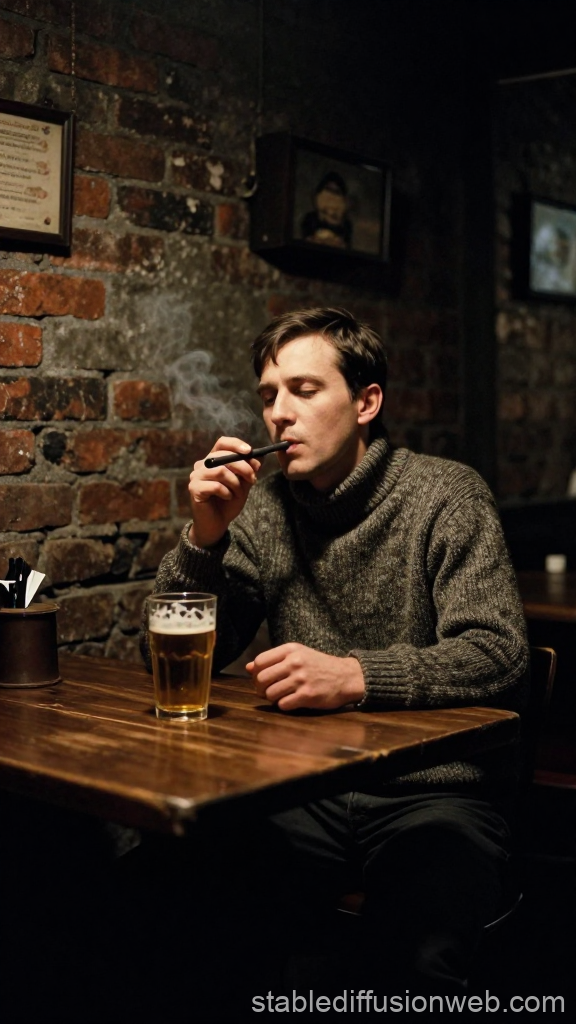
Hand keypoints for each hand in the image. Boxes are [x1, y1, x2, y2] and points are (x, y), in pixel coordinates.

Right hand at [188, 437, 260, 548]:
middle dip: (243, 467)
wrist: (218, 523)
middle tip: (253, 479)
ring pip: (221, 471)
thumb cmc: (229, 502)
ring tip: (238, 493)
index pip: (222, 443)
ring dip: (235, 483)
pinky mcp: (194, 489)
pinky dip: (226, 492)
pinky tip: (228, 498)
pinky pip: (215, 486)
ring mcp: (196, 476)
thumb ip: (250, 470)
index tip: (249, 451)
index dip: (236, 444)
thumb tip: (260, 456)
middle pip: (223, 456)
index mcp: (213, 460)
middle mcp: (202, 465)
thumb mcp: (243, 484)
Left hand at [246, 643, 364, 710]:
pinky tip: (291, 701)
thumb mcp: (298, 655)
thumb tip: (248, 668)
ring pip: (270, 693)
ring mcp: (301, 679)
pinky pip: (283, 704)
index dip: (256, 673)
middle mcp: (295, 662)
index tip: (262, 679)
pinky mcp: (307, 695)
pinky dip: (283, 705)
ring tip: (280, 696)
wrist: (347, 677)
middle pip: (262, 679)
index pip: (260, 661)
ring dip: (272, 698)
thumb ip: (273, 660)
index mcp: (291, 650)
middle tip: (268, 691)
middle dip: (261, 688)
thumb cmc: (319, 666)